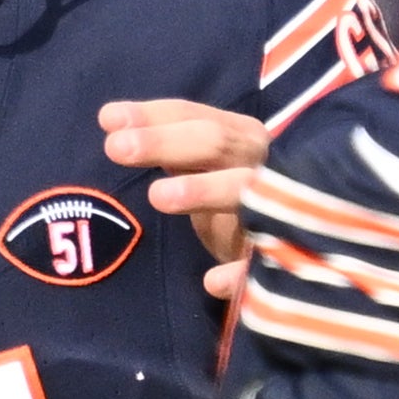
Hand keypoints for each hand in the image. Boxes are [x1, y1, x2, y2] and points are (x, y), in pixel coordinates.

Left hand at [101, 98, 269, 299]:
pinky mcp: (280, 257)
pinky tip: (212, 282)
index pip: (194, 116)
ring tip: (157, 196)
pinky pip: (261, 263)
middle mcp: (260, 164)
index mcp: (240, 138)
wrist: (290, 245)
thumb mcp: (202, 165)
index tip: (108, 119)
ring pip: (243, 191)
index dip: (152, 116)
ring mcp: (275, 208)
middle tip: (116, 148)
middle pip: (215, 144)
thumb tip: (111, 120)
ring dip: (204, 190)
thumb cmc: (229, 195)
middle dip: (165, 144)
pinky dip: (241, 273)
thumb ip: (164, 145)